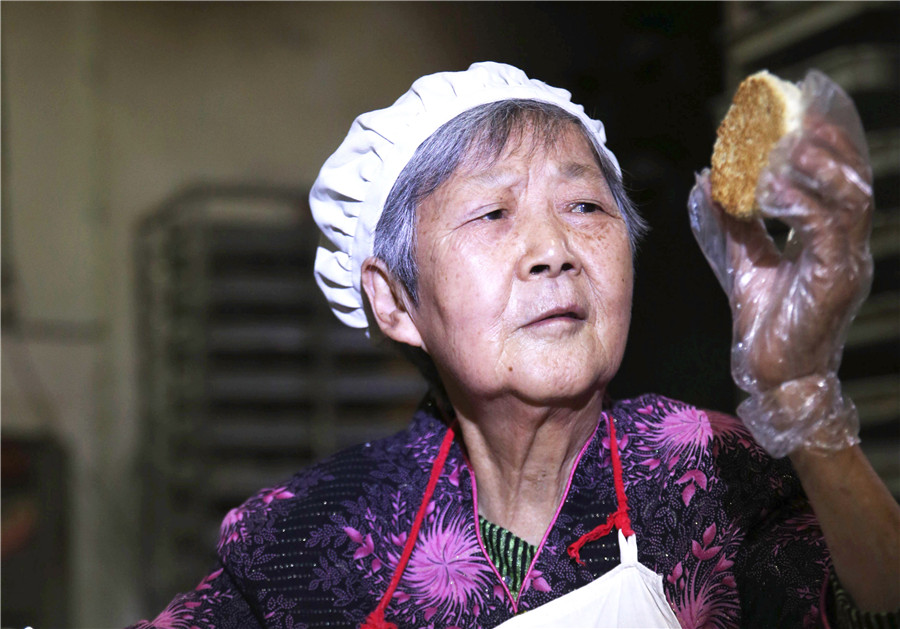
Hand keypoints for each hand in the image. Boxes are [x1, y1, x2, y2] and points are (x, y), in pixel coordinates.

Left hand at [689, 71, 872, 455]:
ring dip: (822, 169)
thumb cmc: (764, 322)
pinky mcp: (835, 283)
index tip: (796, 114)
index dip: (824, 146)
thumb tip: (706, 177)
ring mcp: (845, 264)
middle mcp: (845, 246)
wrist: (771, 375)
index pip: (836, 182)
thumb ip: (731, 221)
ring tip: (791, 144)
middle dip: (832, 145)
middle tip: (800, 117)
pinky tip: (775, 190)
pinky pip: (824, 233)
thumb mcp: (743, 260)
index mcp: (828, 239)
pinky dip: (803, 206)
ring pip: (850, 201)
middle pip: (854, 181)